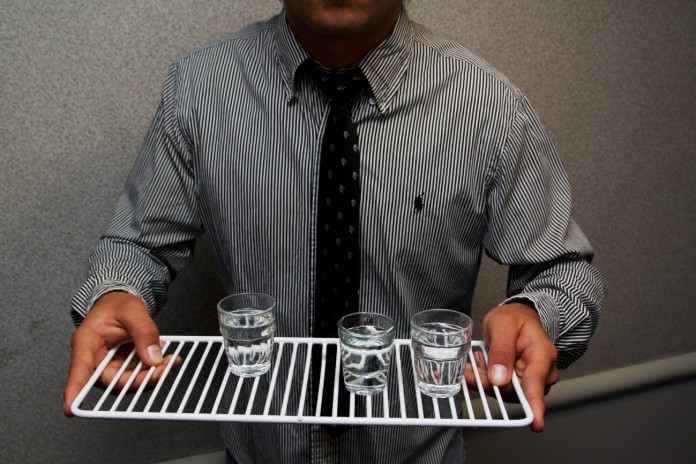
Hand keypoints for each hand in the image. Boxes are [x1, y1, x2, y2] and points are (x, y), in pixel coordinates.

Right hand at [63, 291, 178, 416]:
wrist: (120, 303)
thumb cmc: (117, 304)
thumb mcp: (132, 309)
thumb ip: (143, 331)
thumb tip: (153, 358)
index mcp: (86, 342)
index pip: (79, 370)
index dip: (74, 391)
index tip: (70, 410)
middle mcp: (94, 359)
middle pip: (111, 382)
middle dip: (138, 381)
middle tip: (163, 371)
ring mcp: (109, 366)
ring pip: (126, 383)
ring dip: (150, 377)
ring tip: (170, 363)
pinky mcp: (122, 368)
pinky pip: (136, 376)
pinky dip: (153, 371)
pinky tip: (167, 361)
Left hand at [466, 302, 558, 431]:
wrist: (518, 317)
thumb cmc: (515, 319)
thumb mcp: (503, 326)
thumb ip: (501, 351)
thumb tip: (500, 380)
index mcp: (542, 355)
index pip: (537, 383)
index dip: (535, 405)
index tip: (535, 424)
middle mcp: (540, 372)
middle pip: (512, 391)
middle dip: (489, 380)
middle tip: (477, 361)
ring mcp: (529, 381)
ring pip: (501, 391)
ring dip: (485, 378)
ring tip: (481, 357)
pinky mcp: (517, 385)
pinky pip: (497, 388)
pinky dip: (484, 378)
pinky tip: (479, 365)